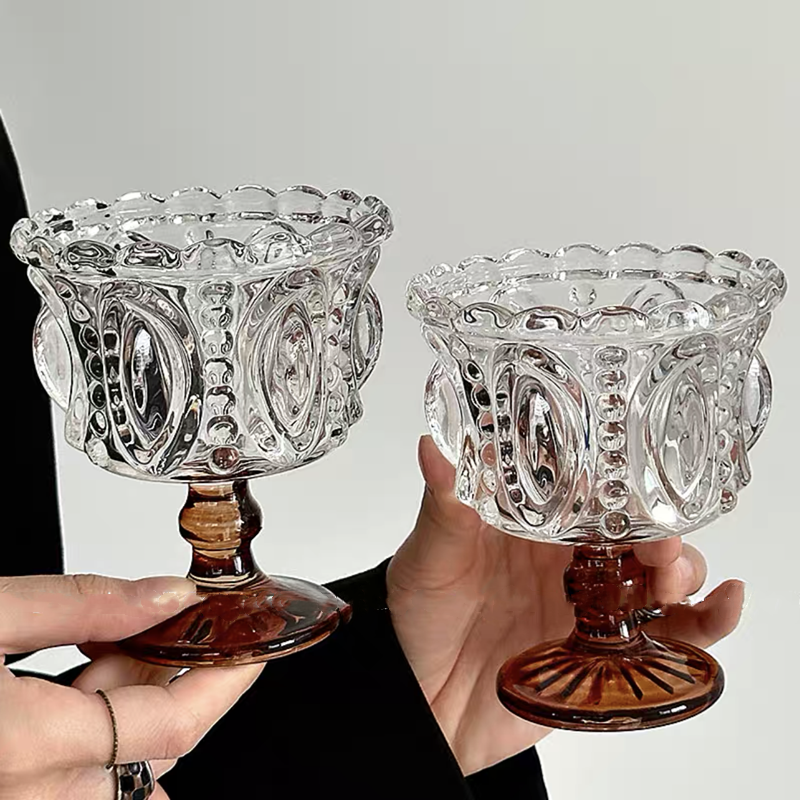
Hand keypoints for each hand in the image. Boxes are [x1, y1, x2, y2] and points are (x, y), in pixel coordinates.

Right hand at [0, 574, 263, 799]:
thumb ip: (83, 605)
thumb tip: (169, 596)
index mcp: (28, 746)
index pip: (174, 724)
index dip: (227, 680)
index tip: (251, 650)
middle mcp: (32, 797)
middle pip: (161, 752)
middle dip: (175, 685)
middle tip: (155, 631)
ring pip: (126, 772)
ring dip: (134, 710)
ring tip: (96, 651)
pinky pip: (85, 783)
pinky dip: (99, 735)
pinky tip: (74, 685)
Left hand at [387, 436, 744, 774]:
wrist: (422, 701)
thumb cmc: (420, 617)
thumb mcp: (430, 556)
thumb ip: (443, 507)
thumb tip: (431, 447)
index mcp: (532, 524)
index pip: (588, 492)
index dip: (617, 486)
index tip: (635, 484)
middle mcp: (566, 559)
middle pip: (633, 532)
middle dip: (657, 531)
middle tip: (659, 545)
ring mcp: (589, 605)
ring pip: (658, 578)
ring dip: (682, 572)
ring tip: (674, 578)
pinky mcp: (604, 651)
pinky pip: (665, 635)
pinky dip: (704, 622)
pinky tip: (722, 608)